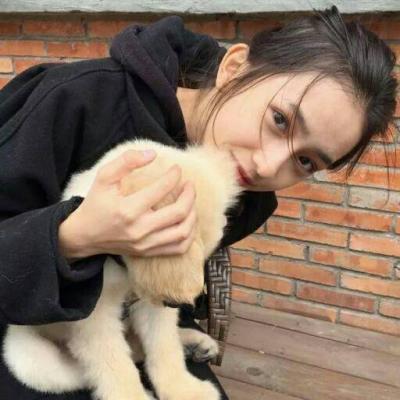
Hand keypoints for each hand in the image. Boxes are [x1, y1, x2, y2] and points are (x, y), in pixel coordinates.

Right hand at [59, 149, 196, 258]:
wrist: (84, 235)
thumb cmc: (95, 203)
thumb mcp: (104, 177)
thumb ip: (127, 161)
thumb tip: (153, 154)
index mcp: (127, 210)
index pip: (161, 190)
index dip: (174, 176)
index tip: (176, 169)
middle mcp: (139, 229)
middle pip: (179, 213)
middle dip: (190, 195)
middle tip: (189, 184)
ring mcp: (145, 244)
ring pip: (183, 232)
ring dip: (193, 215)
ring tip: (190, 202)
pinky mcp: (148, 252)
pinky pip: (179, 248)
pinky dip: (189, 234)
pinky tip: (187, 221)